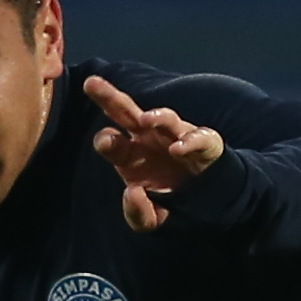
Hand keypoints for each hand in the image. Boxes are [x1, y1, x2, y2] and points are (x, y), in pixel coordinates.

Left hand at [83, 78, 225, 230]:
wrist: (209, 199)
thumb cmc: (172, 199)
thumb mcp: (152, 218)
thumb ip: (138, 213)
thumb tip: (133, 191)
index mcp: (130, 152)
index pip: (110, 139)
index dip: (107, 140)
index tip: (108, 143)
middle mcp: (149, 137)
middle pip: (126, 111)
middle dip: (109, 97)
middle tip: (91, 82)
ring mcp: (176, 135)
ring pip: (165, 118)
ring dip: (156, 117)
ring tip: (146, 120)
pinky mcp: (205, 142)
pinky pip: (199, 137)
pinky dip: (190, 141)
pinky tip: (179, 150)